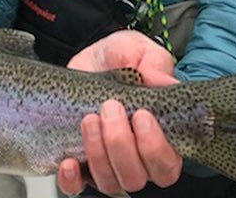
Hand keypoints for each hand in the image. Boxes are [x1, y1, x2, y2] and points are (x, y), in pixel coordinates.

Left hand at [57, 30, 182, 195]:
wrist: (91, 56)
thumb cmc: (122, 56)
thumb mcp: (139, 50)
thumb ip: (155, 65)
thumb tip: (165, 83)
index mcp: (160, 136)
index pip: (167, 165)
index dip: (155, 149)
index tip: (142, 116)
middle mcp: (136, 156)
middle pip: (136, 177)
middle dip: (121, 145)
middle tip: (110, 109)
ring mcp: (107, 161)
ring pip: (109, 182)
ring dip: (98, 154)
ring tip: (89, 119)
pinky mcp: (80, 162)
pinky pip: (76, 187)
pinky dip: (72, 180)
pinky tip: (68, 161)